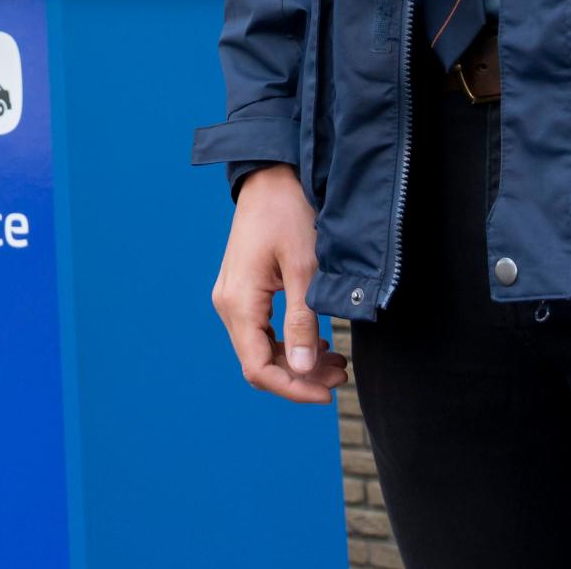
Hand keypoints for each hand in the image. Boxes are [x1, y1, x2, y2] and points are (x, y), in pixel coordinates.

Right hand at [210, 165, 345, 402]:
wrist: (272, 175)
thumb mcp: (304, 269)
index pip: (258, 368)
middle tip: (343, 373)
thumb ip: (302, 322)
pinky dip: (290, 341)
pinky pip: (263, 330)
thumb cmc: (289, 214)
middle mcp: (228, 304)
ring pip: (262, 348)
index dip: (293, 388)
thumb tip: (301, 370)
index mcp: (238, 302)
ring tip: (338, 360)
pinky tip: (318, 340)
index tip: (328, 394)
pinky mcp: (243, 290)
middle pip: (260, 361)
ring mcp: (233, 297)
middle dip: (301, 375)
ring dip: (298, 360)